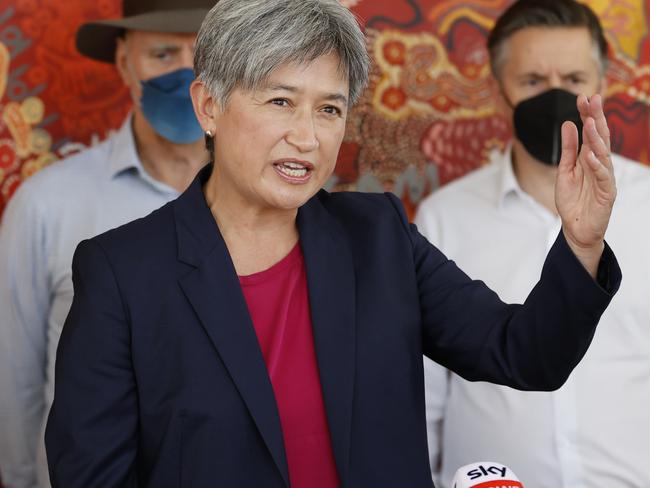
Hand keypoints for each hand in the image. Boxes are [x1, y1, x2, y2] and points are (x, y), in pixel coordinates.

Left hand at [555, 94, 616, 276]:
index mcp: (590, 158)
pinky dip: (597, 166)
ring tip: (591, 123)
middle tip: (593, 99)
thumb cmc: (572, 200)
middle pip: (600, 138)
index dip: (587, 115)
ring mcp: (605, 179)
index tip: (582, 97)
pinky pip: (603, 177)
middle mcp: (600, 165)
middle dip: (597, 118)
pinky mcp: (607, 194)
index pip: (590, 132)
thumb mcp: (565, 171)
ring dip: (597, 138)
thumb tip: (568, 123)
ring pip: (603, 155)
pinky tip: (591, 155)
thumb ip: (568, 149)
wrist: (575, 229)